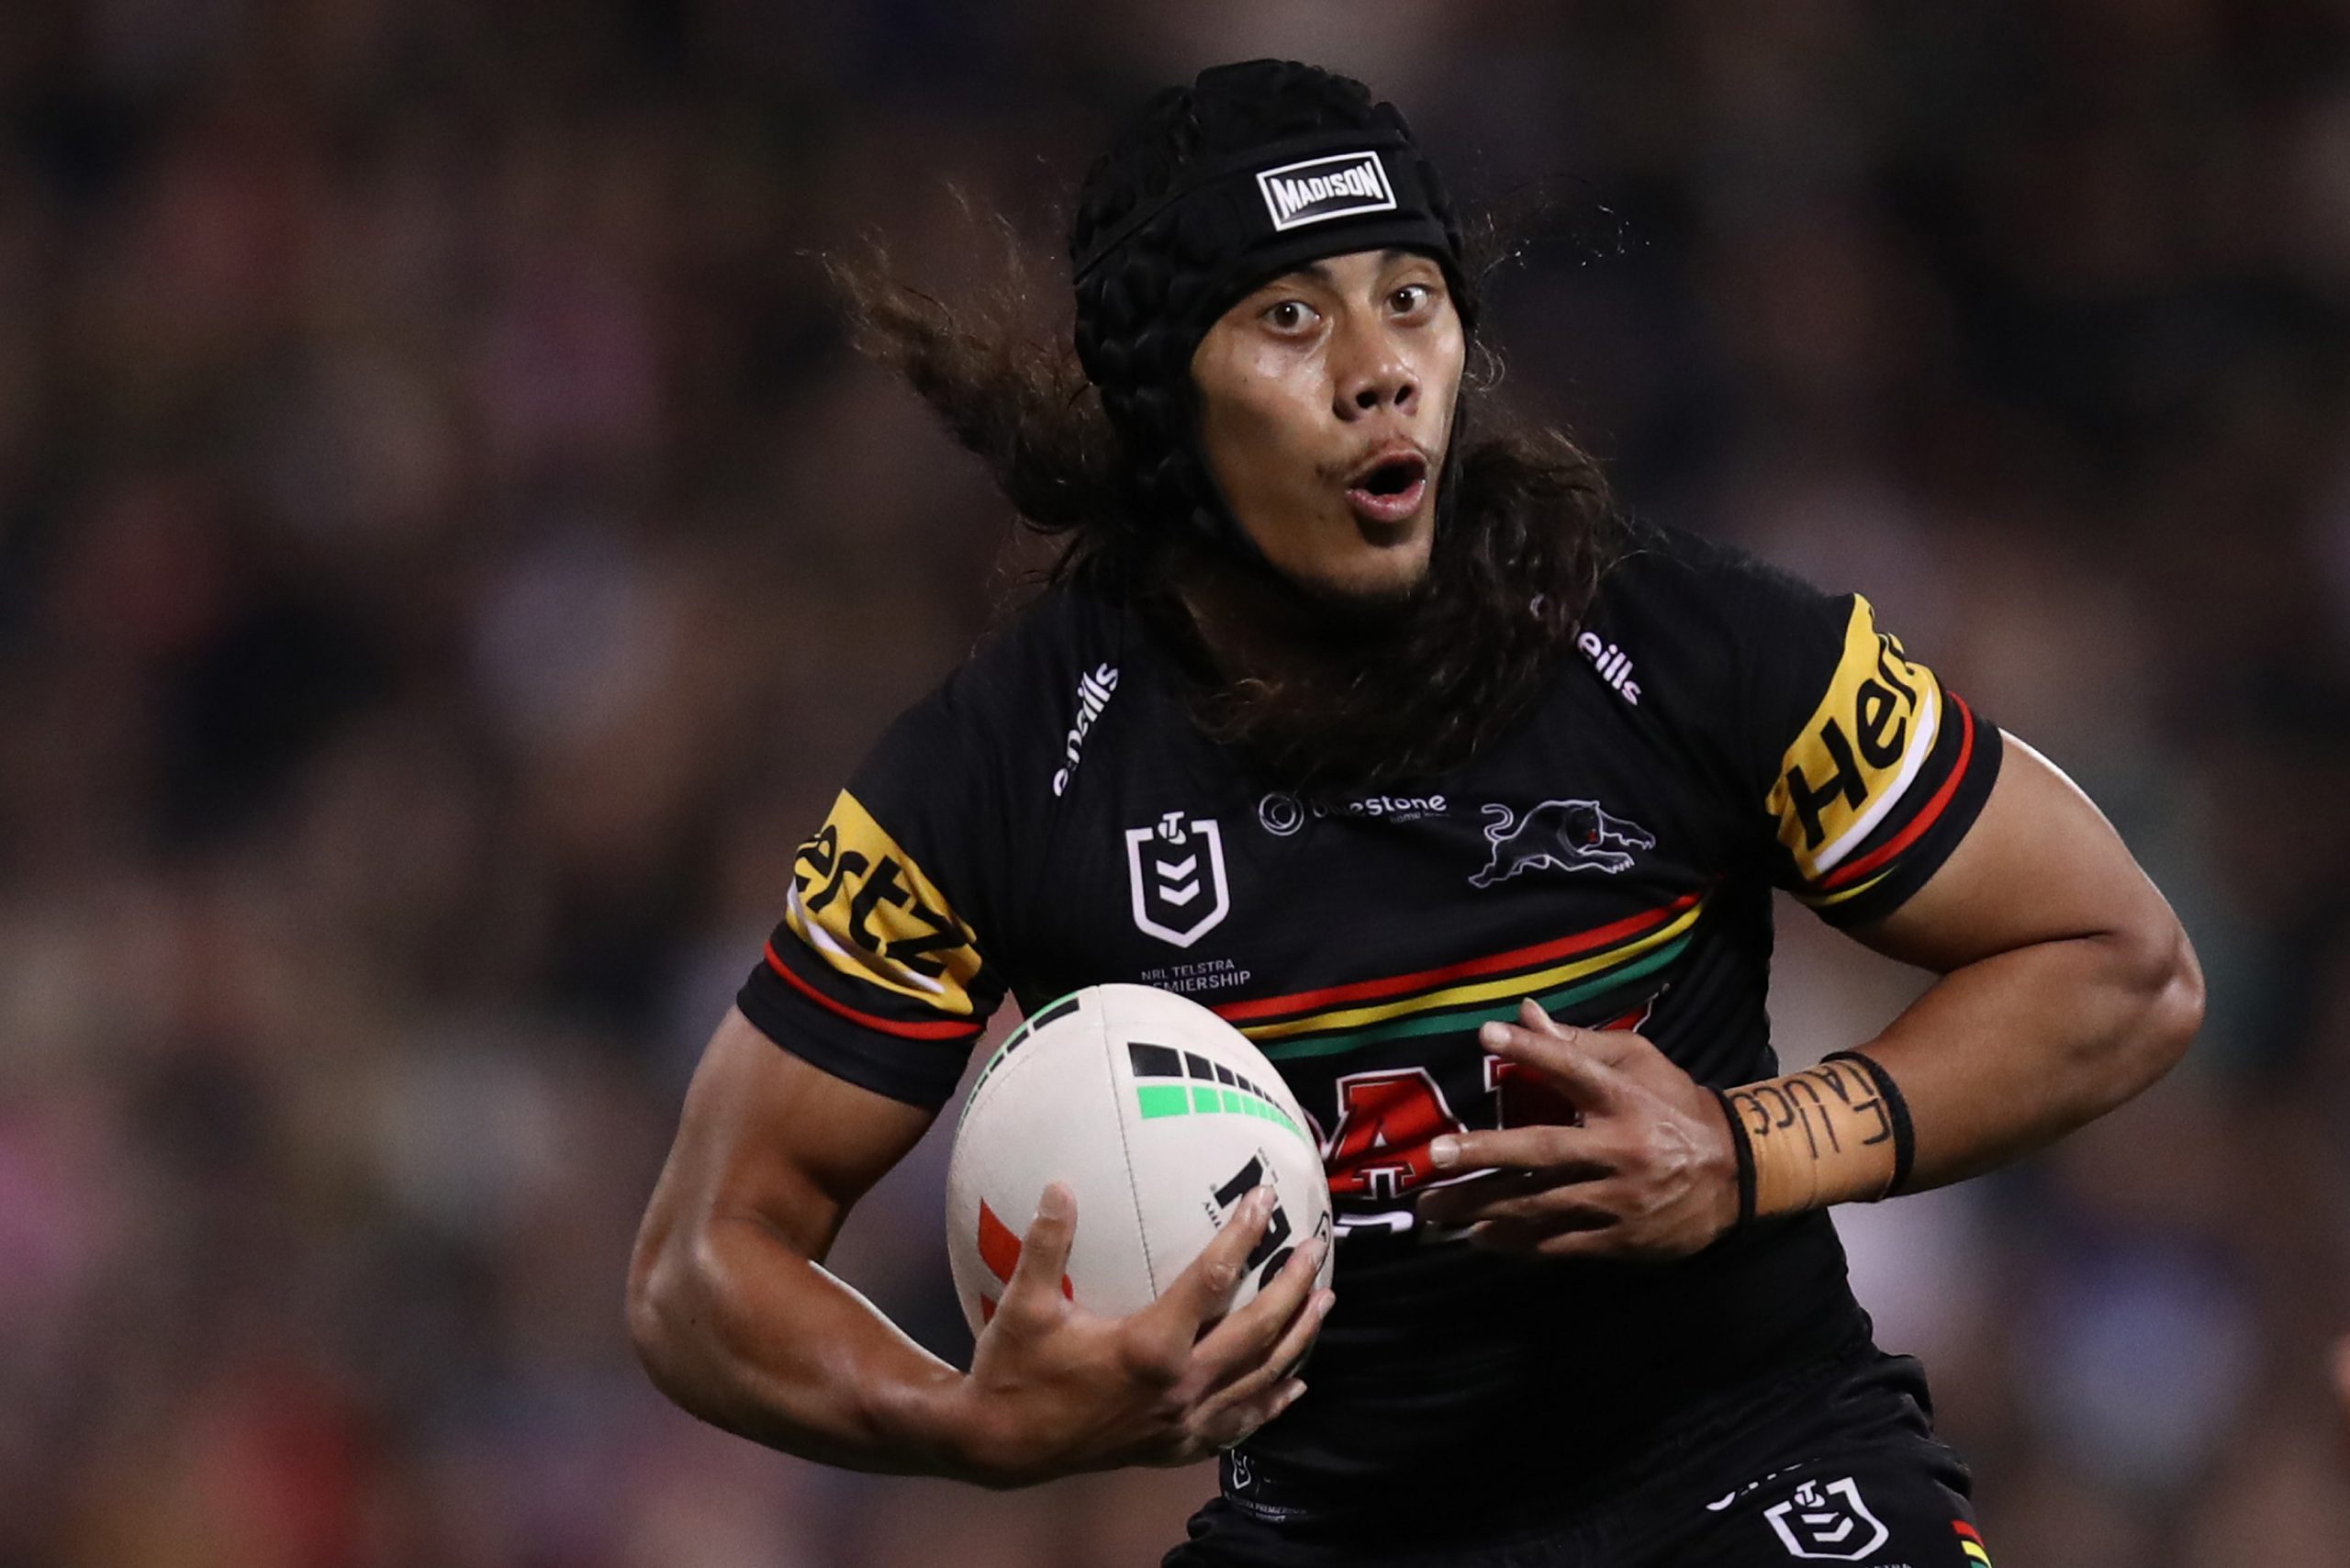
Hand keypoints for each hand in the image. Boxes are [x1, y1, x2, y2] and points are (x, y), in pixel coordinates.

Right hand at [947, 1182, 1332, 1486]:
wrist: (1001, 1448)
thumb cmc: (1013, 1371)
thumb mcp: (1024, 1304)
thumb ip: (1047, 1242)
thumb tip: (1059, 1183)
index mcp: (1150, 1347)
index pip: (1213, 1280)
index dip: (1243, 1236)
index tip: (1266, 1199)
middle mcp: (1179, 1387)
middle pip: (1257, 1333)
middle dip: (1292, 1288)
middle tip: (1316, 1250)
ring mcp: (1182, 1422)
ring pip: (1259, 1379)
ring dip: (1297, 1339)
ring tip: (1325, 1302)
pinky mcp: (1175, 1446)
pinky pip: (1239, 1425)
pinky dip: (1271, 1403)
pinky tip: (1294, 1387)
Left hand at [1414, 999, 1739, 1259]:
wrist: (1735, 1175)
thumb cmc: (1673, 1107)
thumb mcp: (1639, 1063)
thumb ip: (1579, 1043)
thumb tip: (1525, 1012)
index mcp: (1624, 1097)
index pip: (1572, 1068)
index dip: (1531, 1051)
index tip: (1486, 1035)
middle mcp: (1620, 1148)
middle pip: (1543, 1149)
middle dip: (1485, 1152)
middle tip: (1435, 1155)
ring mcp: (1620, 1198)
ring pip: (1542, 1204)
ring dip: (1484, 1208)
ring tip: (1435, 1210)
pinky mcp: (1622, 1239)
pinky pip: (1560, 1243)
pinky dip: (1517, 1243)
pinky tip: (1479, 1238)